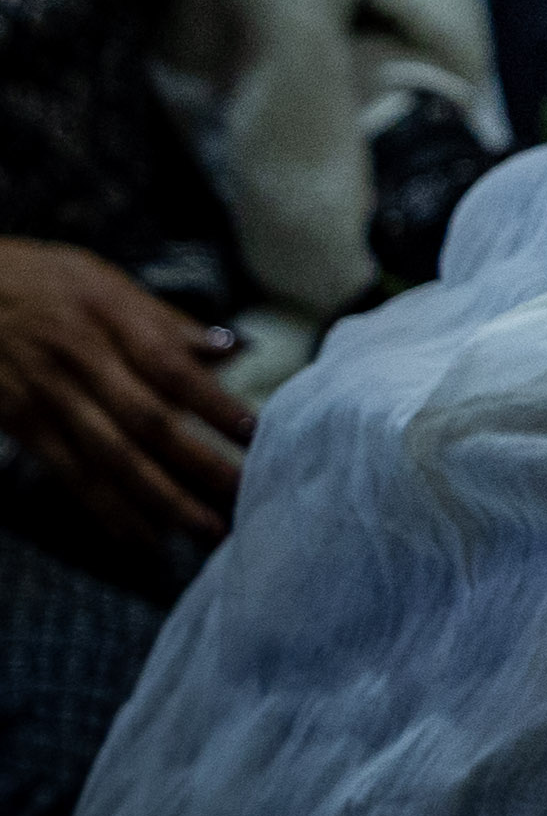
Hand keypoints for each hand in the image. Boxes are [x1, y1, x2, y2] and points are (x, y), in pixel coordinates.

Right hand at [0, 238, 251, 549]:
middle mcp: (81, 361)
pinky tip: (139, 534)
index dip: (213, 403)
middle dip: (198, 463)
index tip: (255, 433)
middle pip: (146, 421)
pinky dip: (104, 507)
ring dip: (159, 498)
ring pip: (109, 456)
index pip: (171, 367)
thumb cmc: (44, 281)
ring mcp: (48, 397)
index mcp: (110, 319)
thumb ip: (166, 320)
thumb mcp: (106, 281)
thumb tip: (231, 348)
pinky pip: (68, 472)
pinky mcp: (21, 424)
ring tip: (203, 529)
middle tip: (243, 495)